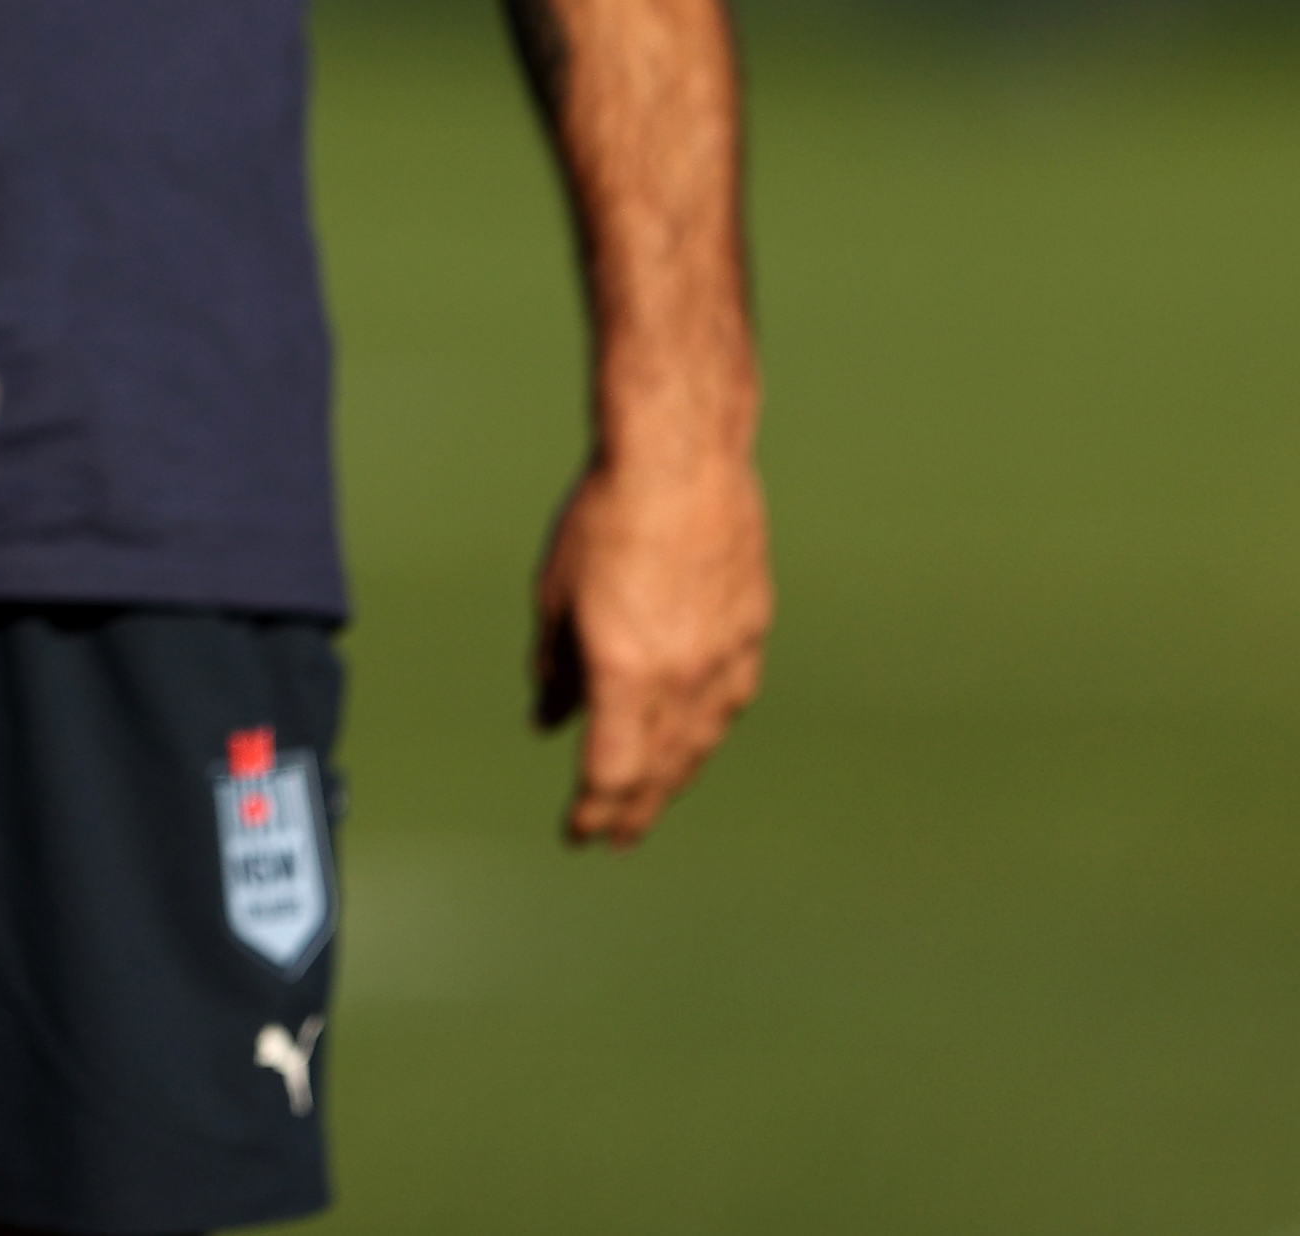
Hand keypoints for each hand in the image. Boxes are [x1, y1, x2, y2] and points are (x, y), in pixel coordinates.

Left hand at [531, 448, 771, 846]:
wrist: (680, 460)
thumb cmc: (604, 519)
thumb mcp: (555, 596)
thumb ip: (553, 668)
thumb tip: (547, 719)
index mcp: (626, 673)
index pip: (611, 771)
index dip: (593, 810)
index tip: (577, 833)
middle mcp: (684, 677)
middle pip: (660, 769)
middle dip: (634, 810)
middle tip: (614, 838)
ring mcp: (726, 656)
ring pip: (701, 741)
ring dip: (675, 778)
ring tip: (653, 801)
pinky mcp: (751, 630)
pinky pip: (730, 700)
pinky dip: (707, 730)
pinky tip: (698, 739)